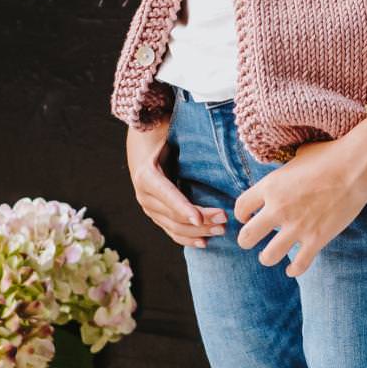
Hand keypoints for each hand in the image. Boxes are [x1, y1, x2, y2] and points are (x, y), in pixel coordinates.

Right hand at [126, 121, 226, 249]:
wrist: (142, 145)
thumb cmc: (162, 137)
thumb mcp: (168, 133)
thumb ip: (181, 135)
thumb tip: (205, 126)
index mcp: (146, 175)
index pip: (167, 195)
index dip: (182, 208)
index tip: (199, 218)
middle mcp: (144, 195)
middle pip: (174, 215)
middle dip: (200, 221)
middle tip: (224, 219)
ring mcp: (148, 208)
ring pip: (174, 227)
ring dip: (198, 232)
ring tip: (220, 230)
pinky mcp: (155, 215)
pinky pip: (171, 231)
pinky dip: (187, 238)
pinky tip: (204, 242)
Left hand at [232, 139, 366, 278]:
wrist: (356, 166)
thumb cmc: (329, 156)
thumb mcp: (298, 157)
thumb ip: (287, 170)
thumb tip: (288, 170)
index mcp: (270, 186)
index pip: (241, 207)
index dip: (241, 215)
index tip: (246, 217)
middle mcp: (278, 208)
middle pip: (247, 236)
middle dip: (246, 240)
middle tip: (251, 240)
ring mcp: (297, 226)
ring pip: (268, 256)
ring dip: (266, 258)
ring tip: (268, 256)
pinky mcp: (317, 238)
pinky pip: (299, 264)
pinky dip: (294, 270)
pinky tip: (292, 269)